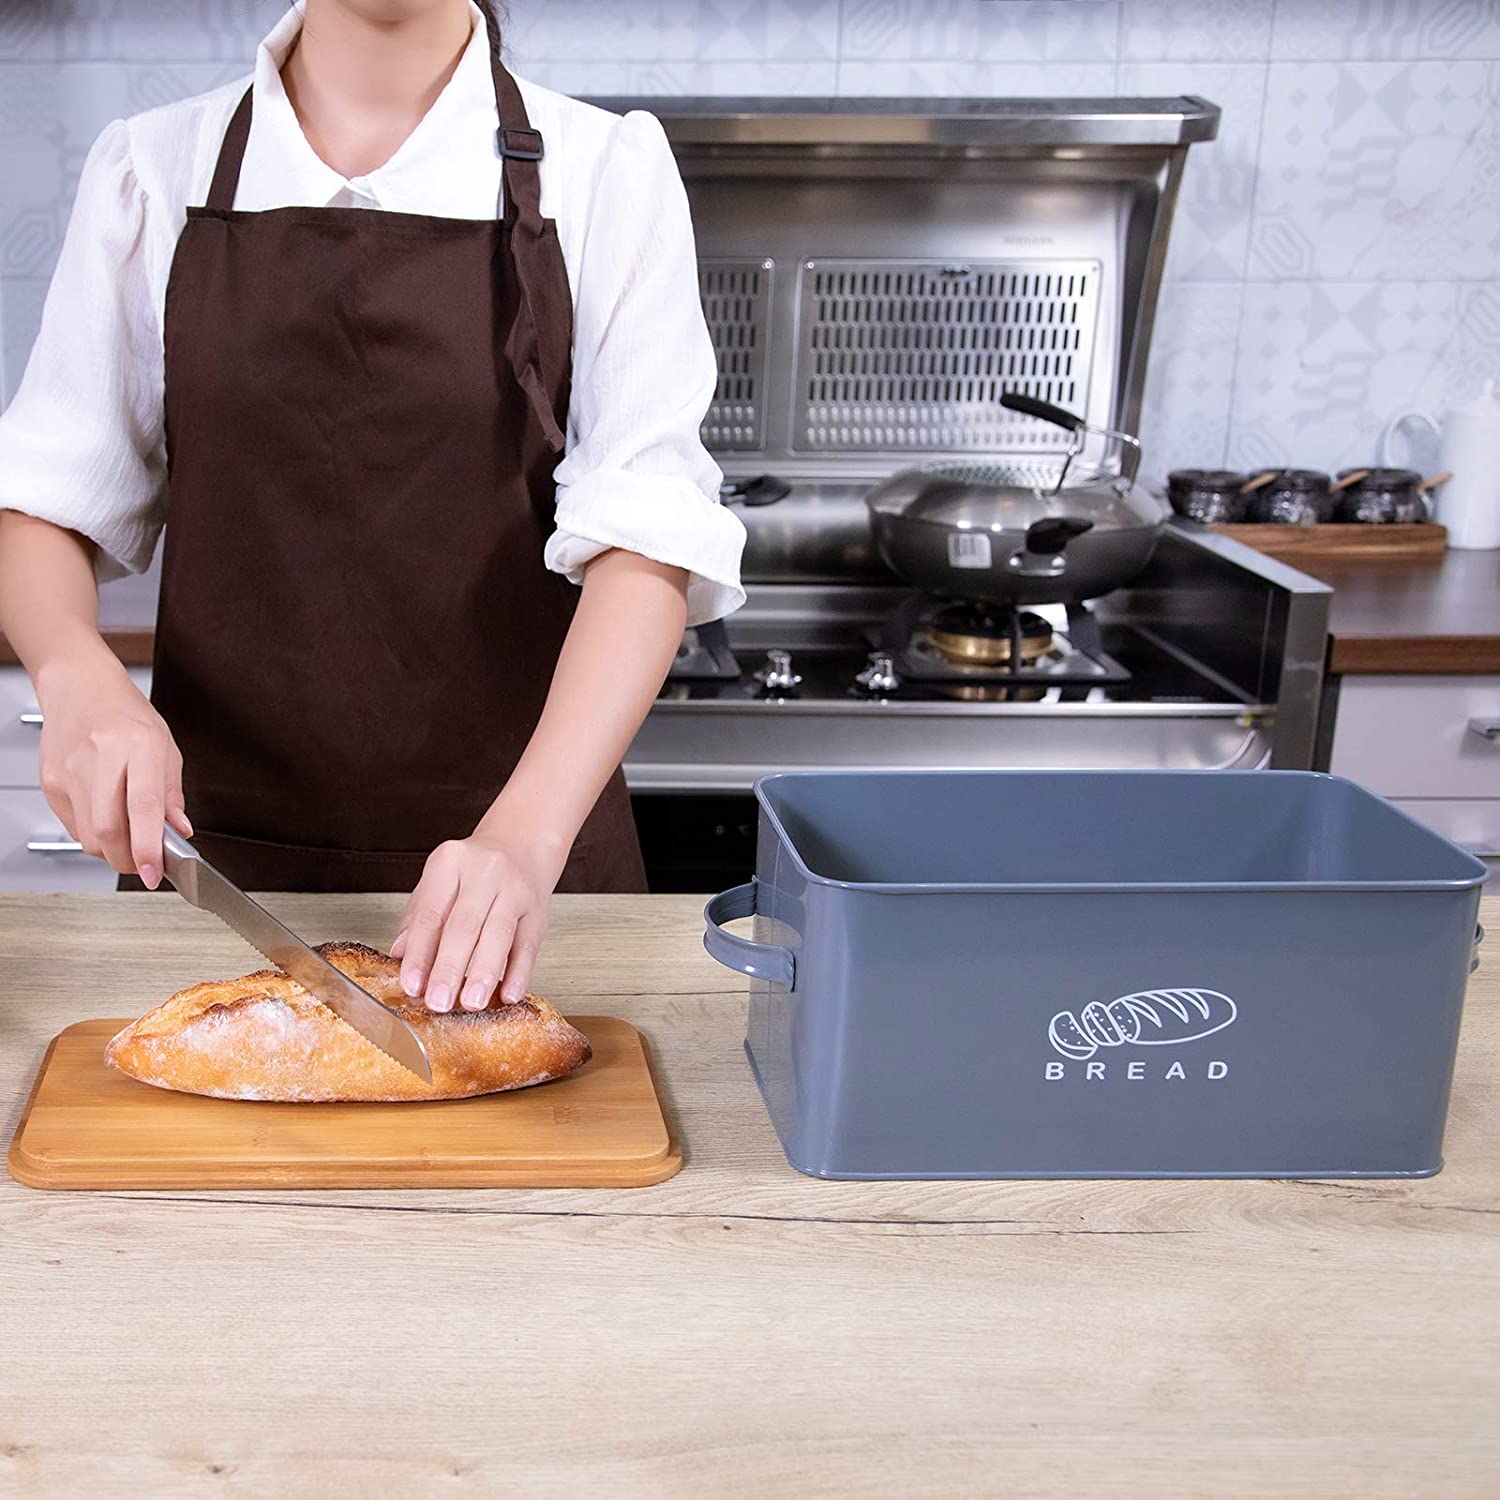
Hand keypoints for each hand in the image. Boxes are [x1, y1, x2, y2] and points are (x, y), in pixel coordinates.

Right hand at [36, 654, 190, 886]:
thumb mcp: (165, 748)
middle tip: (146, 865)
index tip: (154, 872)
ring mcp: (70, 773)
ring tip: (130, 842)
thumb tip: (179, 831)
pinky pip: (74, 827)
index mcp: (138, 747)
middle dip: (129, 860)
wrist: (80, 689)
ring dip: (112, 852)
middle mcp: (101, 759)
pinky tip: (107, 822)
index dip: (149, 847)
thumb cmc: (126, 715)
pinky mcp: (51, 784)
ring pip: (88, 836)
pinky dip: (94, 836)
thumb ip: (172, 794)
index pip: (142, 808)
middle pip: (108, 831)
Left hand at [391, 827, 566, 1011]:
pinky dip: (519, 973)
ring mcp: (515, 890)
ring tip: (471, 1002)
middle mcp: (484, 872)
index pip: (430, 913)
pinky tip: (509, 994)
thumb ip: (417, 917)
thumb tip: (399, 955)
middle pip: (464, 925)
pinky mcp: (539, 910)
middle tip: (438, 1001)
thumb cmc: (474, 871)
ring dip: (484, 973)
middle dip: (449, 967)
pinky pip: (528, 945)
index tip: (412, 985)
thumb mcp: (438, 881)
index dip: (419, 953)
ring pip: (499, 935)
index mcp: (450, 862)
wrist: (522, 846)